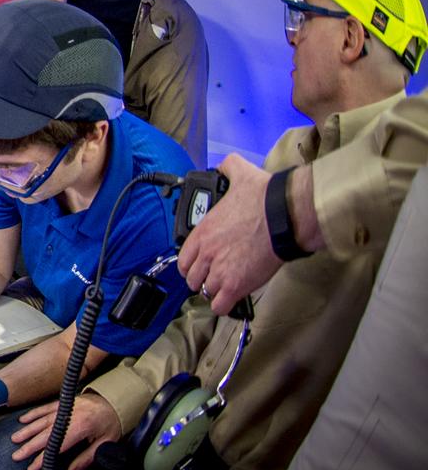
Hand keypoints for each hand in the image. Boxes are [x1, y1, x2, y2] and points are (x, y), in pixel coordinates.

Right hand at [8, 393, 121, 469]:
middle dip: (29, 446)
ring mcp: (64, 408)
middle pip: (45, 433)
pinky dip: (33, 414)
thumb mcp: (104, 444)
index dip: (43, 458)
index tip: (32, 468)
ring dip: (27, 430)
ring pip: (41, 420)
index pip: (56, 446)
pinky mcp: (62, 403)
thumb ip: (86, 459)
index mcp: (80, 428)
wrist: (115, 399)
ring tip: (15, 439)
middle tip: (16, 455)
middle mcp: (68, 417)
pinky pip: (44, 409)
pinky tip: (23, 420)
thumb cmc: (111, 423)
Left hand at [178, 153, 280, 314]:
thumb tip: (227, 164)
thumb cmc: (265, 198)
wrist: (285, 215)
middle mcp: (206, 253)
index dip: (191, 264)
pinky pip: (220, 305)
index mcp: (202, 232)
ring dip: (213, 291)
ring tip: (225, 288)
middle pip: (192, 278)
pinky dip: (223, 305)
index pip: (183, 259)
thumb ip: (229, 168)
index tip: (200, 265)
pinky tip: (231, 299)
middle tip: (215, 277)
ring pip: (204, 292)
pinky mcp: (236, 285)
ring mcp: (219, 270)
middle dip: (202, 279)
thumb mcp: (240, 174)